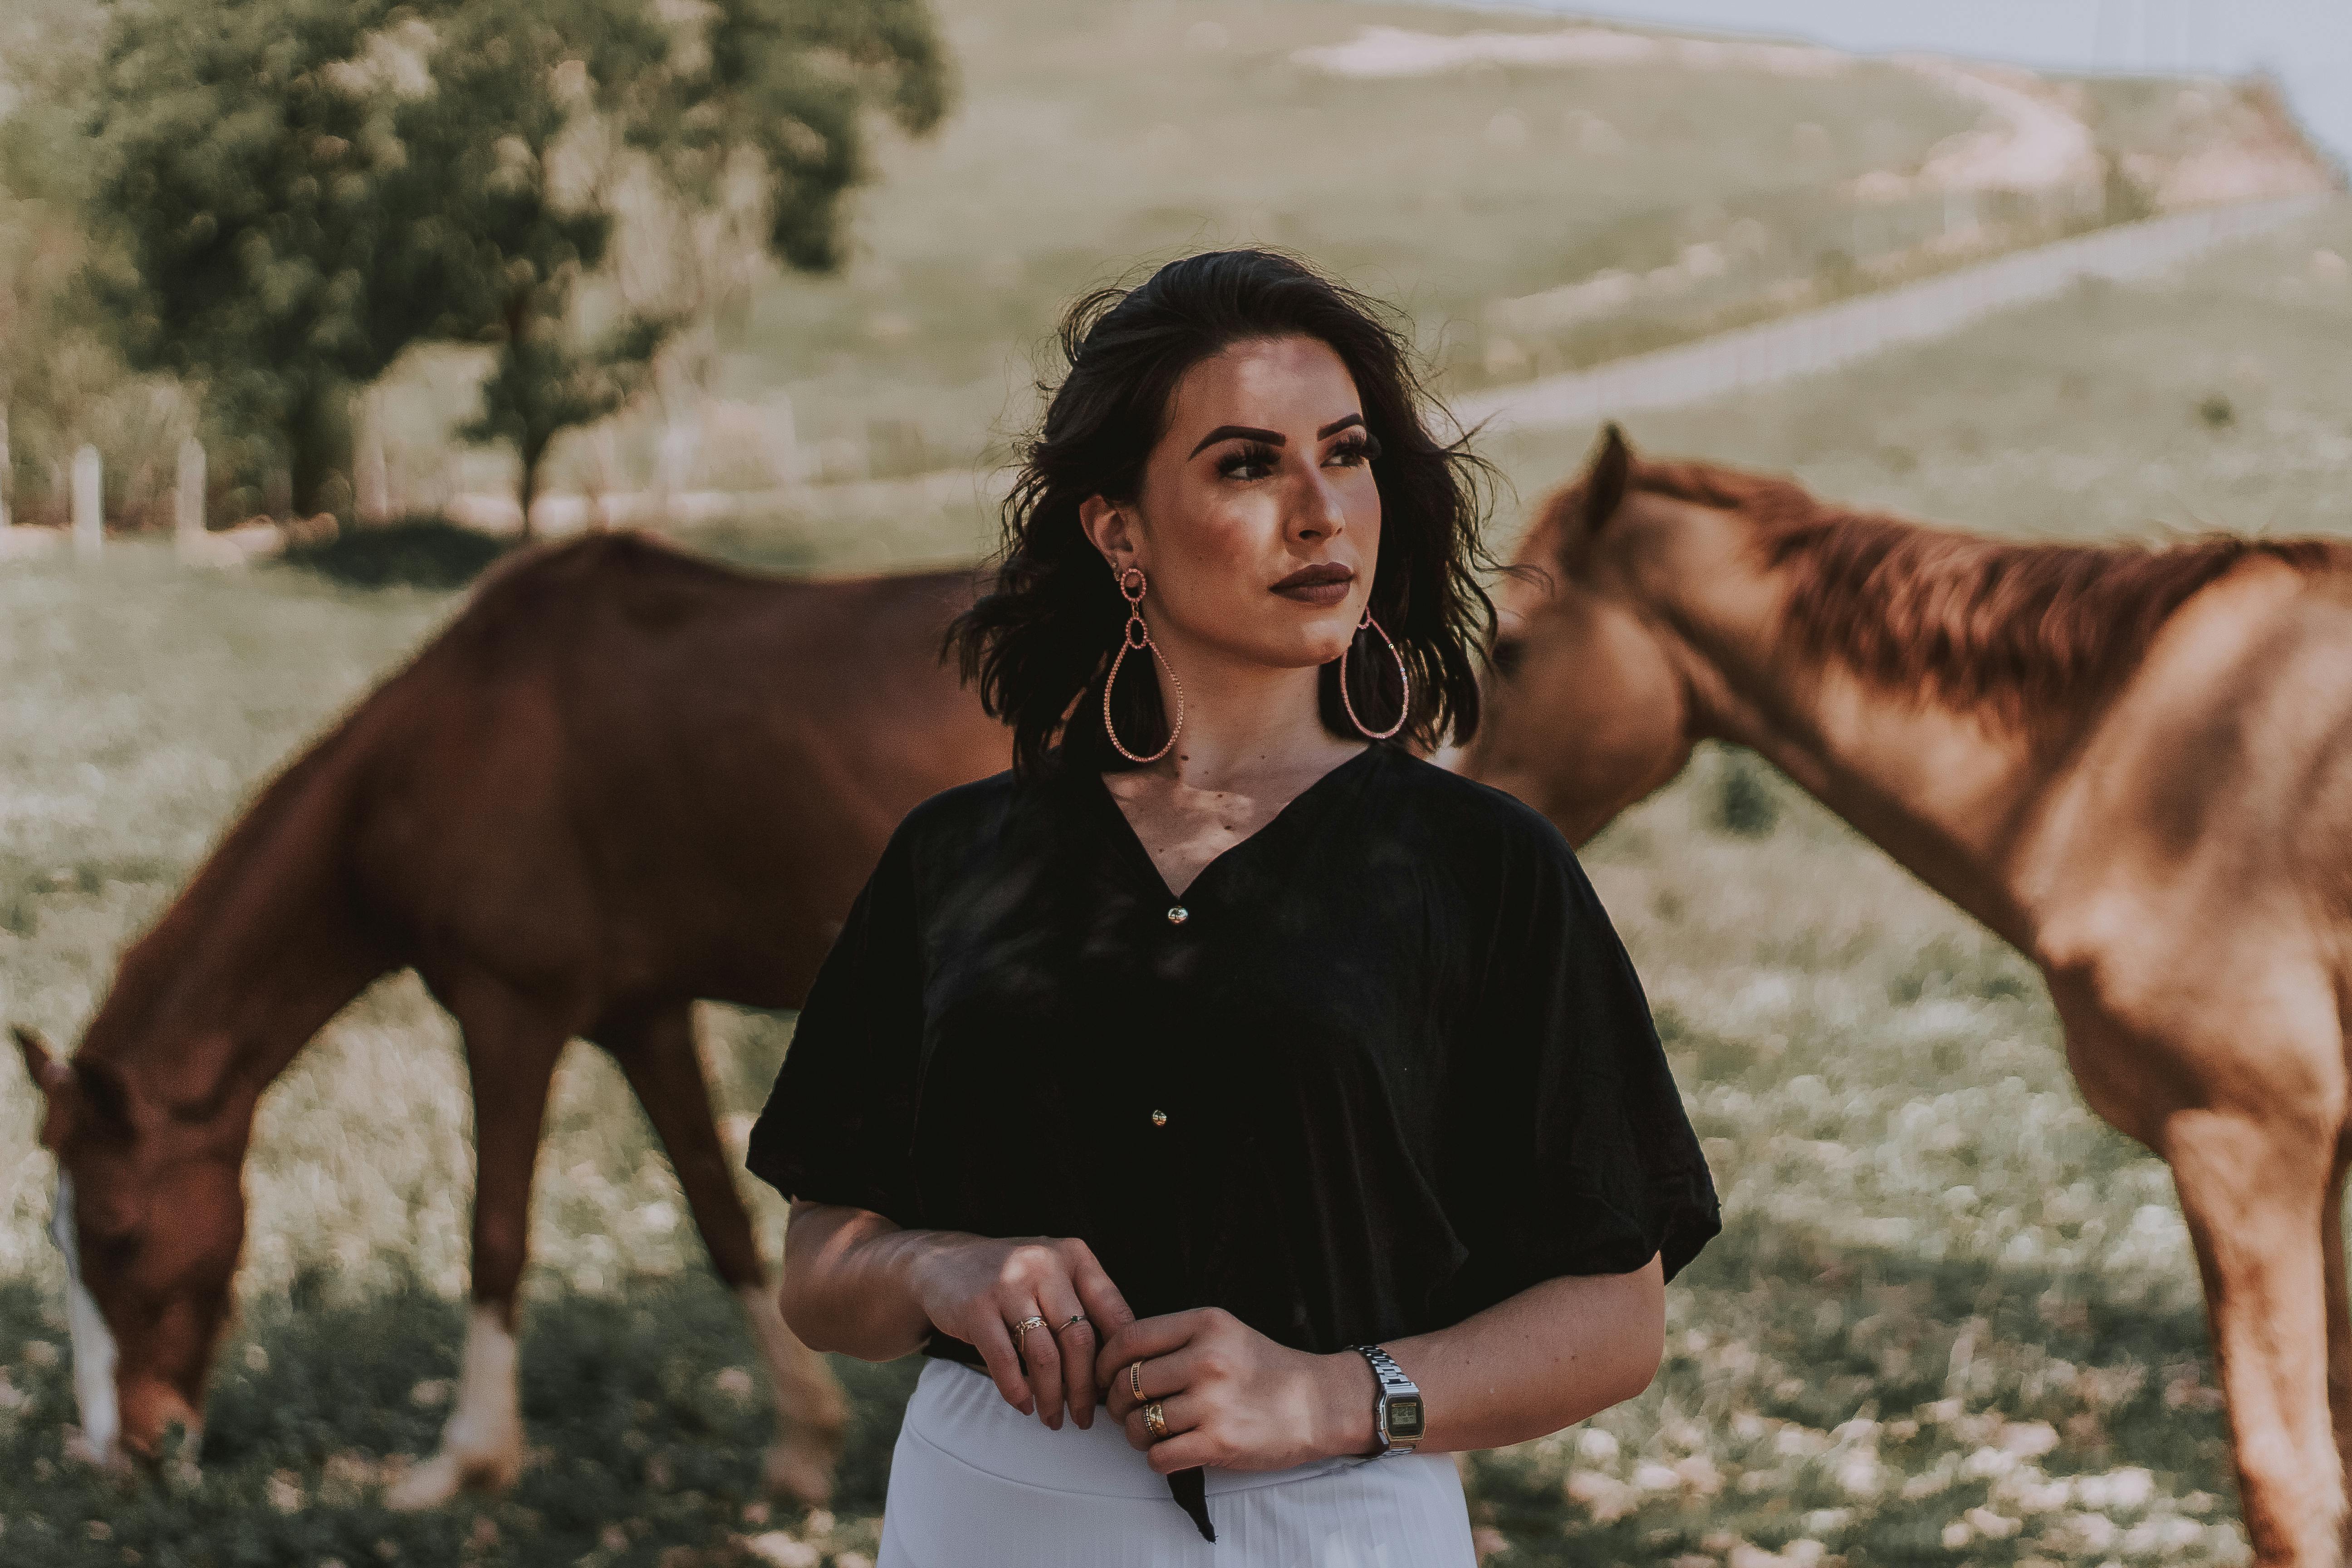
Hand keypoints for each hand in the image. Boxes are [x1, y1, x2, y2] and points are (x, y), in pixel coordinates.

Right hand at [907, 1234, 1135, 1430]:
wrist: (942, 1261)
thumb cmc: (1012, 1279)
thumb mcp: (1054, 1275)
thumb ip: (1086, 1306)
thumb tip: (1121, 1366)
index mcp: (1074, 1256)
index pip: (1112, 1312)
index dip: (1119, 1358)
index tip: (1118, 1390)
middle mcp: (1045, 1264)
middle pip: (1079, 1340)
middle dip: (1085, 1390)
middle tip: (1085, 1419)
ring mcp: (1008, 1284)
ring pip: (1045, 1356)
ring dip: (1052, 1397)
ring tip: (1053, 1419)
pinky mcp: (976, 1307)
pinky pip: (1005, 1361)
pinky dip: (1017, 1390)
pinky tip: (1024, 1405)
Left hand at [1094, 1307, 1378, 1473]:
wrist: (1319, 1404)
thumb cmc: (1266, 1370)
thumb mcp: (1225, 1332)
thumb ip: (1177, 1339)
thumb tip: (1118, 1362)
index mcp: (1205, 1324)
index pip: (1130, 1338)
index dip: (1106, 1362)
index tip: (1105, 1377)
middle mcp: (1207, 1360)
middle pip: (1128, 1383)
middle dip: (1117, 1403)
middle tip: (1127, 1411)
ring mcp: (1213, 1402)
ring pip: (1139, 1424)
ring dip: (1135, 1435)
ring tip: (1151, 1434)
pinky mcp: (1220, 1443)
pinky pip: (1159, 1456)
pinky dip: (1157, 1459)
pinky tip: (1173, 1451)